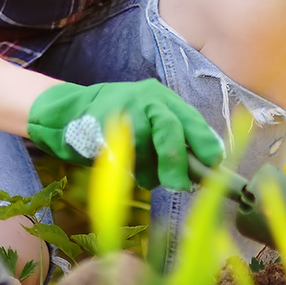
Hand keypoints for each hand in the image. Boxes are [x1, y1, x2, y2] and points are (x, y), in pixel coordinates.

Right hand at [26, 80, 224, 191]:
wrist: (72, 109)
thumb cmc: (124, 120)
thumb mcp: (153, 117)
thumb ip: (178, 136)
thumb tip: (206, 168)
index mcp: (163, 98)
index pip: (190, 119)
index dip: (205, 143)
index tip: (213, 164)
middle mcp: (145, 100)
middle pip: (168, 129)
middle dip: (176, 161)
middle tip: (179, 186)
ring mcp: (121, 111)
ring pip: (144, 148)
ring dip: (147, 171)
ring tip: (143, 173)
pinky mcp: (99, 127)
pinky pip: (119, 157)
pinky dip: (127, 170)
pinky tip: (124, 168)